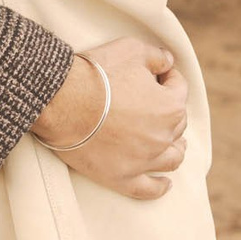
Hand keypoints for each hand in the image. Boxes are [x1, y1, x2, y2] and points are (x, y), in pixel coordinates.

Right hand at [32, 37, 190, 199]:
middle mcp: (163, 136)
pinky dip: (159, 187)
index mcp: (170, 106)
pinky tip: (165, 184)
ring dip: (175, 150)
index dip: (168, 78)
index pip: (179, 88)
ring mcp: (144, 160)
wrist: (61, 102)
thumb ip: (157, 56)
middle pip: (177, 124)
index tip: (156, 74)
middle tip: (155, 104)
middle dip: (170, 111)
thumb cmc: (97, 73)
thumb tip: (169, 61)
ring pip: (171, 159)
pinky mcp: (122, 178)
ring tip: (175, 146)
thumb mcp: (132, 50)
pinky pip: (148, 189)